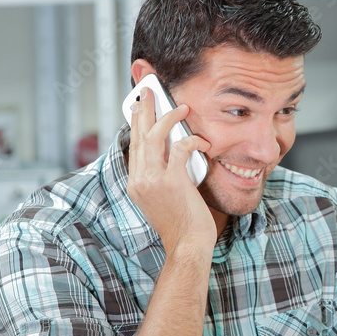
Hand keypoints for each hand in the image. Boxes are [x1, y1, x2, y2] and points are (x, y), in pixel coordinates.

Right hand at [126, 87, 215, 253]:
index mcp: (135, 183)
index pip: (134, 146)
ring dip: (169, 117)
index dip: (137, 124)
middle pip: (139, 135)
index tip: (139, 108)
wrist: (188, 244)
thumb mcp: (163, 199)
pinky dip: (192, 140)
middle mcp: (140, 179)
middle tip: (149, 91)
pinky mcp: (172, 181)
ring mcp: (153, 180)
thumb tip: (172, 155)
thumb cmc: (182, 223)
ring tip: (182, 107)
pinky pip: (179, 148)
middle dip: (144, 109)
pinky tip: (202, 142)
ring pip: (155, 136)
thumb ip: (161, 177)